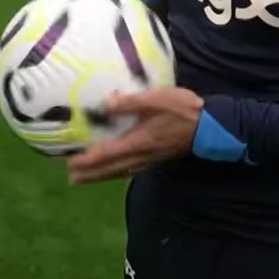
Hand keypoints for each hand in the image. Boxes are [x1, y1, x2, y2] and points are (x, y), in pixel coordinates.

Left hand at [66, 87, 203, 184]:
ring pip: (119, 172)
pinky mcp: (155, 159)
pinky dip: (115, 173)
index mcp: (138, 142)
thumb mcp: (156, 99)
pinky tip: (112, 171)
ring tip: (84, 179)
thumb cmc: (182, 110)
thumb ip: (130, 102)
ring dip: (100, 176)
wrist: (208, 127)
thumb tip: (105, 104)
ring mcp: (148, 160)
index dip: (87, 161)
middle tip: (70, 178)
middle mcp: (141, 156)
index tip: (70, 164)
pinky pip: (129, 170)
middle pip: (110, 169)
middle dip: (89, 174)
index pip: (106, 155)